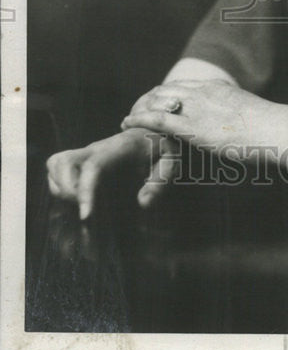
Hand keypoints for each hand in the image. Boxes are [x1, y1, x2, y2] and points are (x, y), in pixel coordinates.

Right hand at [46, 128, 178, 219]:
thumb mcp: (171, 160)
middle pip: (61, 162)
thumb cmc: (160, 146)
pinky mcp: (80, 161)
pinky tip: (78, 202)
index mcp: (117, 148)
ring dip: (59, 189)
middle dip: (64, 190)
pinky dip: (59, 187)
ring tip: (81, 207)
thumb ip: (161, 180)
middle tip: (85, 211)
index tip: (86, 217)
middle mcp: (95, 149)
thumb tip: (143, 204)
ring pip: (55, 165)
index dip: (85, 191)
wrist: (153, 132)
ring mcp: (85, 154)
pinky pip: (57, 170)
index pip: (92, 167)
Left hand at [120, 79, 274, 159]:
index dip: (168, 93)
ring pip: (158, 101)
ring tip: (129, 117)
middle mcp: (205, 92)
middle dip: (150, 98)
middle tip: (138, 109)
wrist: (277, 131)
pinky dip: (140, 119)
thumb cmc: (273, 130)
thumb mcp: (254, 117)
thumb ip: (241, 118)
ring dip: (141, 107)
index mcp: (220, 88)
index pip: (186, 84)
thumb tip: (246, 126)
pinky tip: (127, 122)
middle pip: (168, 89)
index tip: (158, 101)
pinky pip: (158, 119)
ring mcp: (198, 107)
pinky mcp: (192, 127)